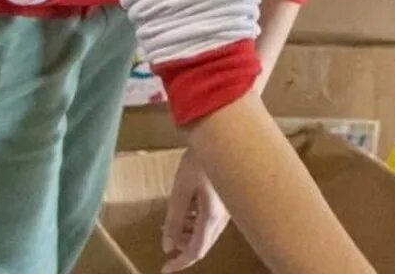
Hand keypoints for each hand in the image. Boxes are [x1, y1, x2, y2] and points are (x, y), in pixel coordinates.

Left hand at [162, 150, 231, 271]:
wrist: (225, 134)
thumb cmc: (201, 160)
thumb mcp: (181, 190)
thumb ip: (174, 221)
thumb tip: (168, 246)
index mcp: (212, 217)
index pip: (196, 251)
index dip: (180, 263)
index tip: (165, 269)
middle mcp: (224, 217)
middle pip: (203, 244)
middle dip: (183, 247)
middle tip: (166, 244)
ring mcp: (230, 208)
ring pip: (208, 232)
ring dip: (189, 233)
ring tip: (172, 223)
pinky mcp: (230, 198)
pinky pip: (212, 219)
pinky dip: (197, 221)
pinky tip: (187, 210)